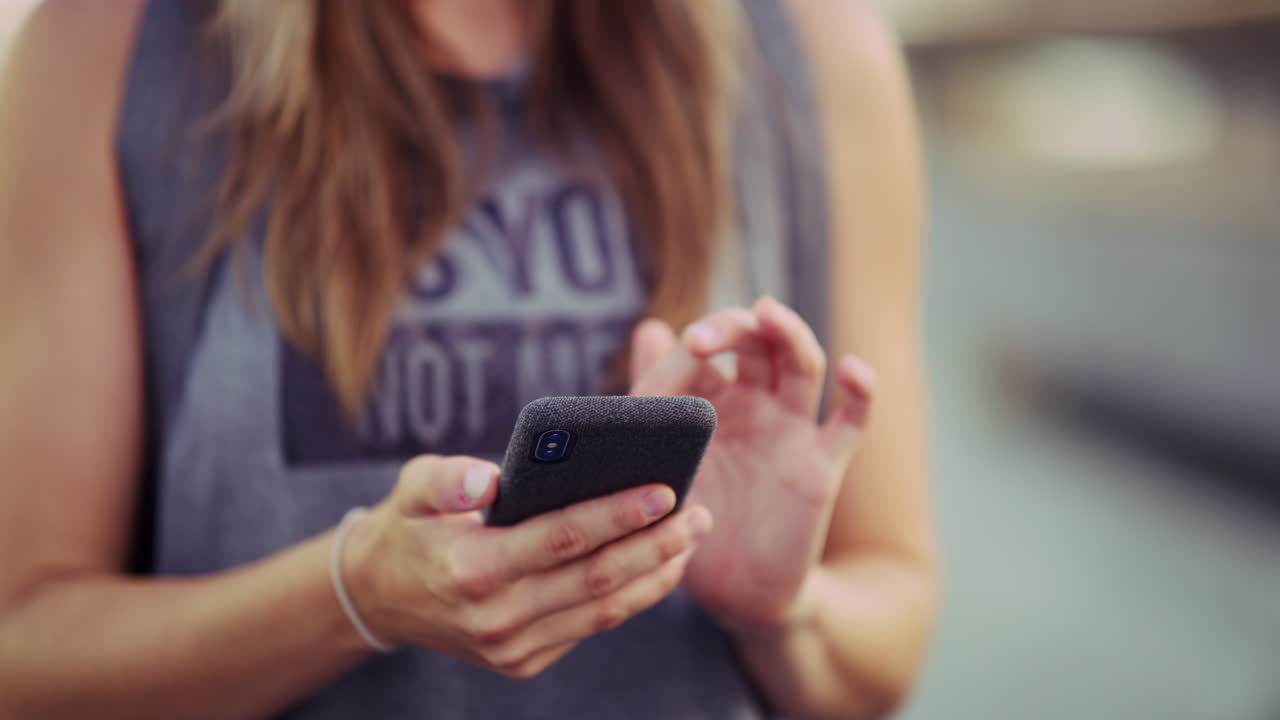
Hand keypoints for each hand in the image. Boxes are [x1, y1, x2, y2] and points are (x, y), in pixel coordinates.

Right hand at [341, 456, 712, 677]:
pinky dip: (633, 596)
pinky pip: (592, 625)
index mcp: (471, 569)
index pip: (560, 539)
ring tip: (691, 537)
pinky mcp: (525, 661)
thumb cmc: (410, 525)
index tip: (663, 491)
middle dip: (655, 544)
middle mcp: (496, 617)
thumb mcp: (413, 488)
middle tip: (699, 514)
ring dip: (656, 574)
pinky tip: (659, 564)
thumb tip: (493, 479)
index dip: (615, 515)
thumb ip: (448, 479)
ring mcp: (513, 647)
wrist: (382, 595)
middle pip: (596, 578)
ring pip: (604, 610)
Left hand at [630, 298, 874, 631]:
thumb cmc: (690, 518)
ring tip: (769, 313)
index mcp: (715, 395)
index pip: (713, 344)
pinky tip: (853, 369)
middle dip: (733, 328)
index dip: (696, 338)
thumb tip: (649, 327)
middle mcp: (757, 402)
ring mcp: (792, 429)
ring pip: (802, 365)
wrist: (729, 591)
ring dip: (789, 333)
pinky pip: (851, 421)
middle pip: (759, 341)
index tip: (675, 349)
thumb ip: (655, 395)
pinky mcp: (822, 464)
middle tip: (702, 338)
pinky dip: (861, 391)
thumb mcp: (661, 456)